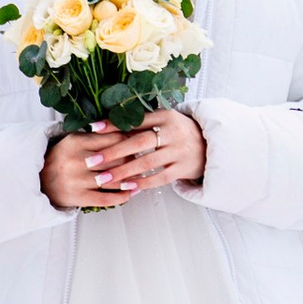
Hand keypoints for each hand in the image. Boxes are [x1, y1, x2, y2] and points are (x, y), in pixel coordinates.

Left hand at [42, 112, 205, 209]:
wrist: (210, 144)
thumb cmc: (178, 131)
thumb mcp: (164, 120)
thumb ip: (141, 122)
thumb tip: (107, 125)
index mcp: (166, 116)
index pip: (136, 120)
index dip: (114, 124)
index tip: (93, 128)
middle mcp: (173, 132)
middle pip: (139, 142)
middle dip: (113, 152)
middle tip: (92, 161)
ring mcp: (179, 151)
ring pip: (147, 162)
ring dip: (123, 171)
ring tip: (103, 178)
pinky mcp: (183, 168)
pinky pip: (160, 178)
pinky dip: (142, 183)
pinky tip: (126, 187)